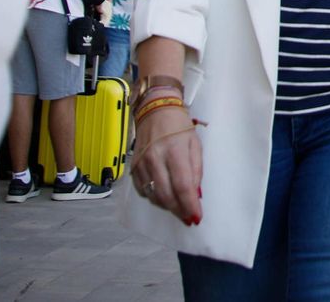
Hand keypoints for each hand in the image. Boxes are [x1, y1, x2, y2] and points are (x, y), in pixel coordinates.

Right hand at [132, 105, 202, 225]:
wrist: (155, 111)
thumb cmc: (179, 127)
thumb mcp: (195, 144)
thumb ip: (196, 170)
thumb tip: (195, 195)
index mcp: (175, 151)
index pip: (182, 185)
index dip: (189, 205)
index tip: (196, 217)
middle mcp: (156, 159)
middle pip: (166, 194)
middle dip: (179, 210)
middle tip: (188, 217)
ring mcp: (142, 164)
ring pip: (153, 196)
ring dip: (167, 206)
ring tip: (179, 208)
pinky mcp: (133, 167)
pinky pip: (143, 190)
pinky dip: (154, 198)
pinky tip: (164, 196)